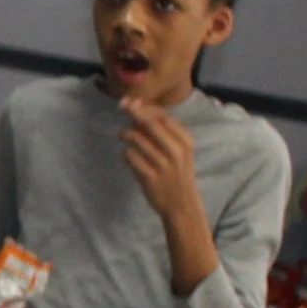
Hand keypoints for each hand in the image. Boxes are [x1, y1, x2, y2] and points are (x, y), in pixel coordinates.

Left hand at [118, 98, 199, 223]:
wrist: (182, 205)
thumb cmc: (177, 173)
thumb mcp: (178, 151)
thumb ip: (162, 132)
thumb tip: (138, 107)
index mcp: (186, 142)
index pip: (164, 116)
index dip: (145, 107)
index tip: (132, 103)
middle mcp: (177, 152)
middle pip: (150, 124)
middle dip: (132, 112)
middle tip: (120, 108)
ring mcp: (163, 165)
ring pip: (136, 139)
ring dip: (125, 134)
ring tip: (122, 135)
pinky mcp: (149, 177)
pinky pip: (130, 157)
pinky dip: (124, 152)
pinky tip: (127, 155)